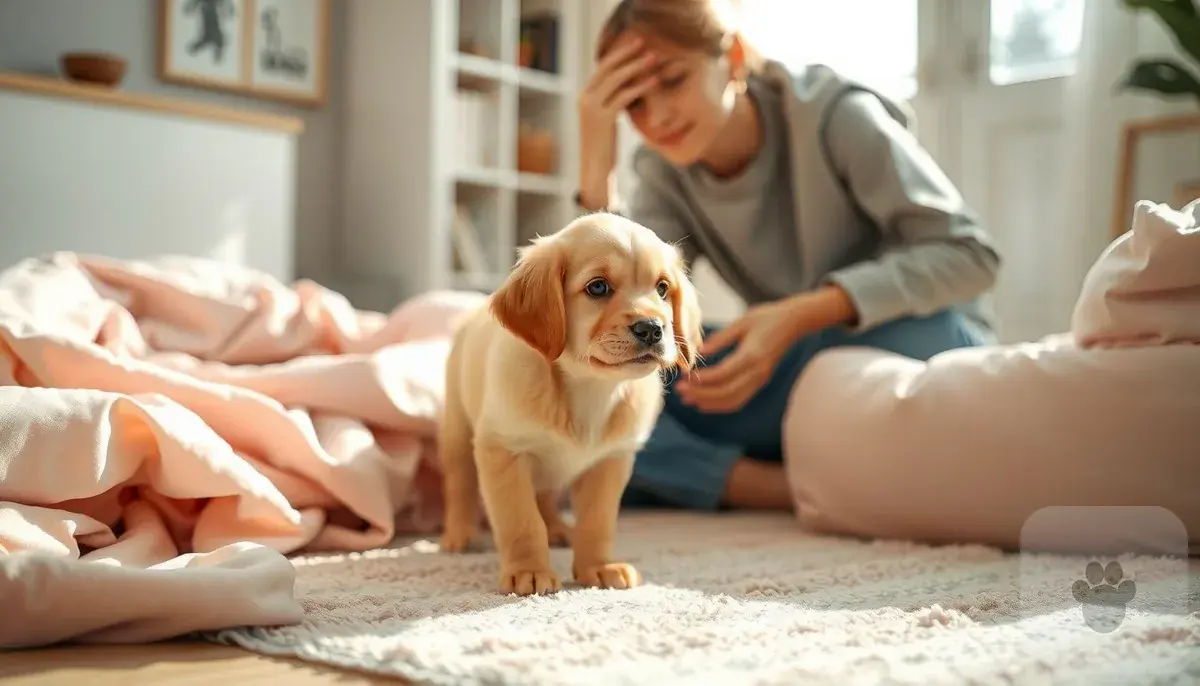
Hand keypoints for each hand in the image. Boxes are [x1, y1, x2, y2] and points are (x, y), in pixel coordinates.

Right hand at [577, 33, 658, 208]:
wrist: (595, 170)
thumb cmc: (604, 147)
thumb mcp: (606, 120)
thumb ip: (612, 102)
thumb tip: (628, 88)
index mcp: (584, 96)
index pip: (601, 68)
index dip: (619, 54)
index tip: (634, 45)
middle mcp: (584, 98)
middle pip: (606, 67)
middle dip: (626, 53)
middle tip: (644, 43)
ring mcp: (591, 108)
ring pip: (615, 79)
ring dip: (635, 66)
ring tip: (652, 58)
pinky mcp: (602, 119)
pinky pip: (623, 96)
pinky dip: (640, 86)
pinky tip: (653, 80)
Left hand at [675, 287, 856, 412]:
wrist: (794, 322)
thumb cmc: (767, 317)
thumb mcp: (741, 322)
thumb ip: (720, 338)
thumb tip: (699, 351)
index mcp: (752, 355)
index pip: (722, 374)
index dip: (701, 379)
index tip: (683, 377)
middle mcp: (758, 372)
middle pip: (726, 393)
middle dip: (701, 395)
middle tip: (680, 391)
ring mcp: (760, 379)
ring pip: (733, 401)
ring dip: (709, 403)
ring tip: (688, 399)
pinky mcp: (760, 381)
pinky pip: (739, 399)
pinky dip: (721, 403)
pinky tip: (705, 400)